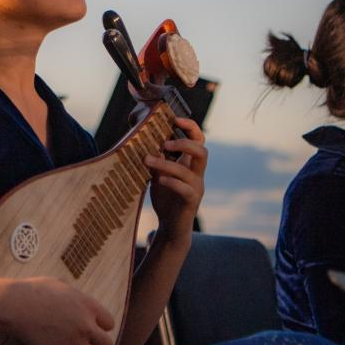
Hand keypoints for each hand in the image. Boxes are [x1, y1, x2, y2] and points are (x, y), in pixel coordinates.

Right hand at [6, 277, 114, 344]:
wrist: (15, 306)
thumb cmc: (34, 291)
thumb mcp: (62, 286)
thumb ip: (76, 297)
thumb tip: (80, 303)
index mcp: (88, 305)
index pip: (110, 323)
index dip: (100, 326)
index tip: (90, 326)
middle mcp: (86, 325)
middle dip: (97, 344)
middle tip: (86, 342)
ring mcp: (74, 343)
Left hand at [146, 117, 206, 240]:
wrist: (171, 226)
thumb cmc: (165, 197)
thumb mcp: (159, 173)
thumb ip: (157, 157)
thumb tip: (142, 136)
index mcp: (191, 163)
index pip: (199, 139)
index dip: (190, 127)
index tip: (175, 119)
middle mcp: (197, 174)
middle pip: (202, 151)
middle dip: (184, 143)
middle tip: (164, 144)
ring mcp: (196, 188)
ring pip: (188, 171)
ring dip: (167, 164)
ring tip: (147, 160)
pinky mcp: (191, 202)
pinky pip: (186, 189)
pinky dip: (172, 182)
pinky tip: (159, 180)